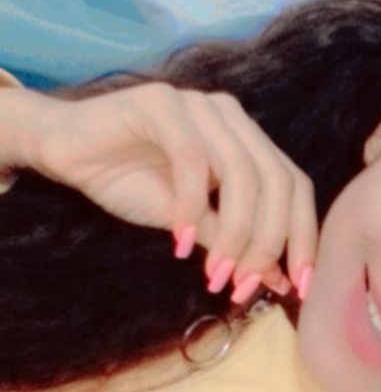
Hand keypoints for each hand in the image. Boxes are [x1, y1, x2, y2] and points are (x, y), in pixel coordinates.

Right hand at [14, 83, 317, 299]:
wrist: (67, 152)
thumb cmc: (131, 183)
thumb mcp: (192, 224)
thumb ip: (233, 242)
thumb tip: (277, 280)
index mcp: (249, 142)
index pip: (295, 187)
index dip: (303, 237)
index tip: (298, 287)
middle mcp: (233, 120)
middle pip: (276, 182)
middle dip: (268, 243)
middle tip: (245, 288)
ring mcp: (199, 106)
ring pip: (241, 173)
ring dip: (233, 233)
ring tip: (216, 276)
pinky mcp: (160, 103)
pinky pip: (191, 159)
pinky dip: (191, 207)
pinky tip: (178, 242)